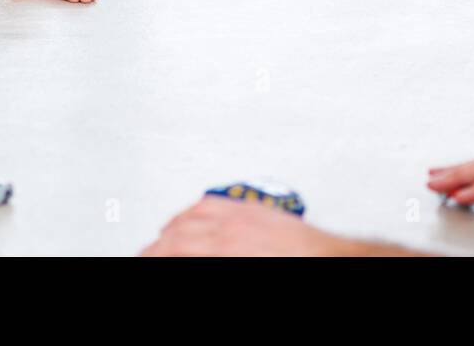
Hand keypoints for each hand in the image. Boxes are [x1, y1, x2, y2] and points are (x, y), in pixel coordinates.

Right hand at [141, 197, 347, 256]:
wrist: (329, 260)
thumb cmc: (293, 269)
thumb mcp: (238, 267)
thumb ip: (206, 259)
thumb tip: (188, 257)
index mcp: (225, 249)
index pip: (174, 249)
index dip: (153, 254)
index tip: (144, 256)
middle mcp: (231, 227)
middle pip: (178, 232)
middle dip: (156, 245)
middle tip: (146, 252)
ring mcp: (242, 214)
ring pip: (192, 214)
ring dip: (171, 227)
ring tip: (160, 238)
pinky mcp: (253, 209)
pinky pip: (214, 203)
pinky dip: (194, 210)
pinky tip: (190, 216)